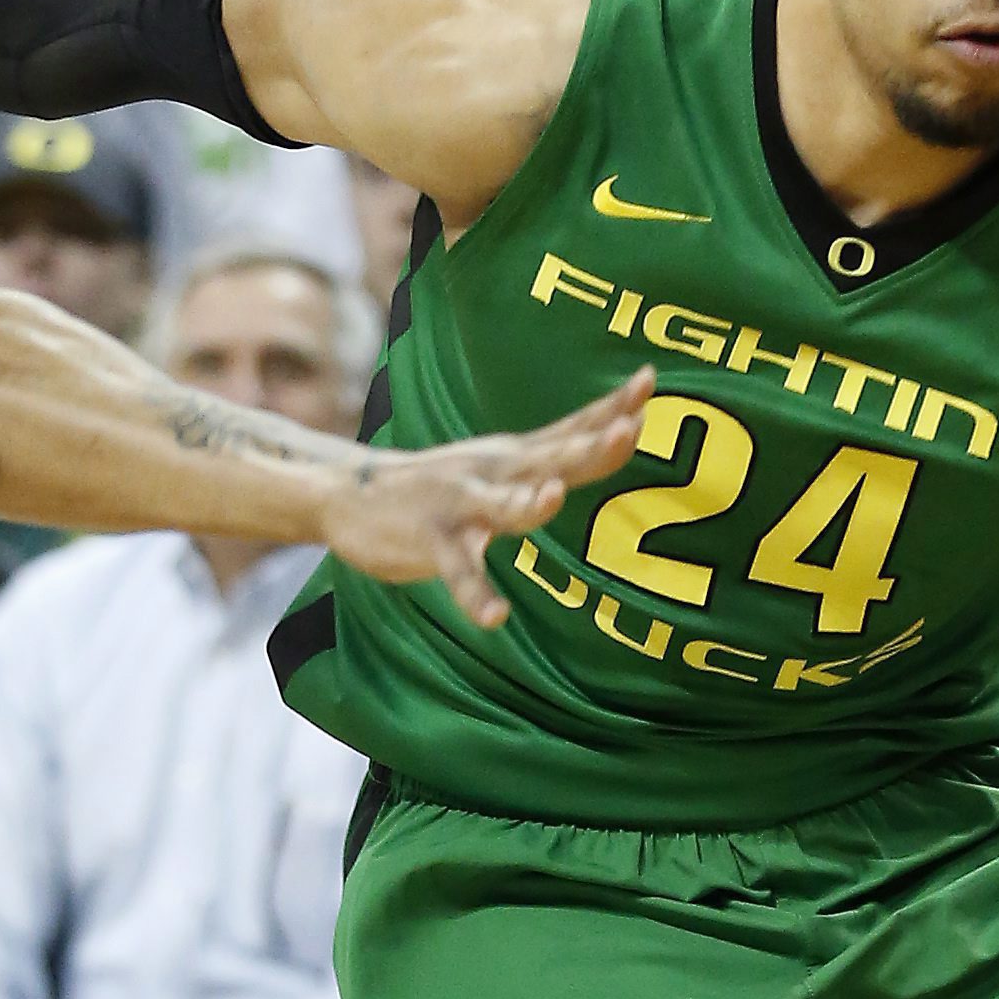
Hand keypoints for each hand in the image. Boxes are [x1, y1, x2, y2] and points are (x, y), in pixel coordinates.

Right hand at [320, 373, 652, 627]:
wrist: (350, 496)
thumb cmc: (445, 483)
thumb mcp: (502, 459)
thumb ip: (556, 448)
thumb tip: (619, 424)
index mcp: (516, 457)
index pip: (573, 427)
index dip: (612, 407)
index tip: (648, 381)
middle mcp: (494, 473)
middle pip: (551, 459)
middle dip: (590, 446)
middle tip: (629, 428)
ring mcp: (461, 506)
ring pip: (501, 506)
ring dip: (527, 503)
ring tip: (550, 498)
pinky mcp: (431, 541)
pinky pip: (457, 571)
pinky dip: (475, 594)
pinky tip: (495, 618)